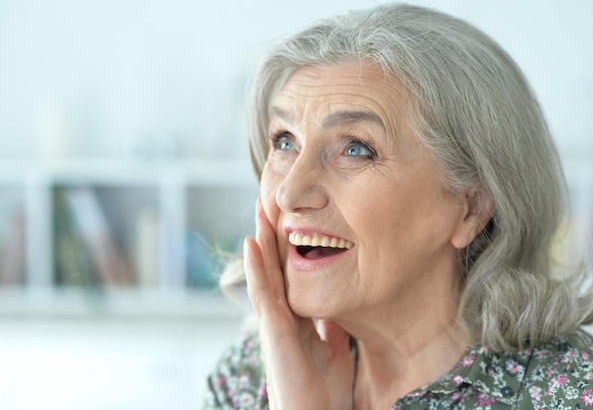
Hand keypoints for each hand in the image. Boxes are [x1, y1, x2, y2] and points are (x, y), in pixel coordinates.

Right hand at [244, 200, 354, 409]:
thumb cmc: (322, 393)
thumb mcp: (335, 351)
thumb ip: (333, 328)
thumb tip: (339, 310)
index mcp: (295, 319)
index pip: (289, 276)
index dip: (287, 249)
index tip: (290, 220)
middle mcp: (281, 316)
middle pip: (274, 268)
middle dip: (272, 236)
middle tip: (269, 203)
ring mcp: (274, 321)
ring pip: (264, 272)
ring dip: (261, 240)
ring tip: (260, 209)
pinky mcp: (273, 329)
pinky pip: (263, 291)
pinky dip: (257, 265)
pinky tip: (253, 241)